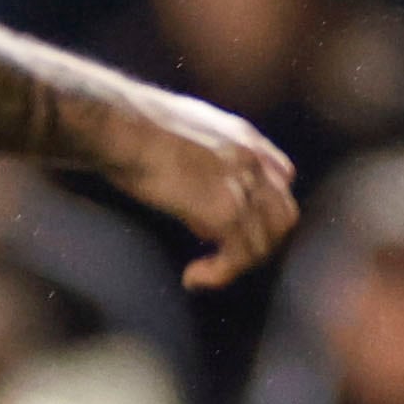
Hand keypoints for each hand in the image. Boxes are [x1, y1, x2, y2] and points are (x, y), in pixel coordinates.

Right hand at [105, 89, 301, 288]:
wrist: (121, 125)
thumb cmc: (130, 125)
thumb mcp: (183, 125)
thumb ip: (203, 147)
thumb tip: (192, 174)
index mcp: (244, 137)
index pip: (283, 177)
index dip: (264, 207)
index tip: (237, 224)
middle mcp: (253, 161)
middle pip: (282, 216)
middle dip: (258, 243)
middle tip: (224, 257)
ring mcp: (243, 186)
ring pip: (263, 243)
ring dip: (235, 265)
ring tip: (203, 272)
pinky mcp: (225, 211)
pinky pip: (238, 258)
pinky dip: (218, 275)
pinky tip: (193, 278)